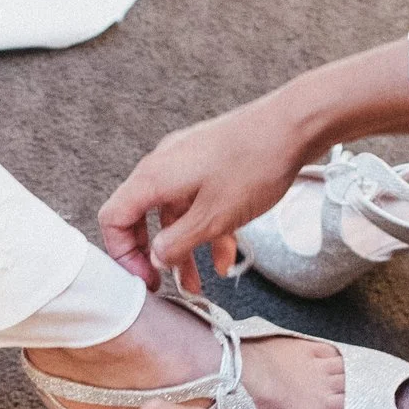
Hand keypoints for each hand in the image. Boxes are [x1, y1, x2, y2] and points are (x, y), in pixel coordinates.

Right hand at [98, 100, 311, 294]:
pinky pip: (198, 201)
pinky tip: (225, 256)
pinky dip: (207, 229)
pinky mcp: (210, 162)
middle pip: (142, 217)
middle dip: (156, 255)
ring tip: (201, 282)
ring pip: (175, 213)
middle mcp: (164, 166)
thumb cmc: (254, 164)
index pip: (114, 218)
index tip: (143, 277)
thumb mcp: (213, 218)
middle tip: (165, 283)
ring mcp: (187, 162)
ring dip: (186, 248)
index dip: (123, 254)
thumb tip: (156, 257)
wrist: (293, 125)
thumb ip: (177, 242)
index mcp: (154, 177)